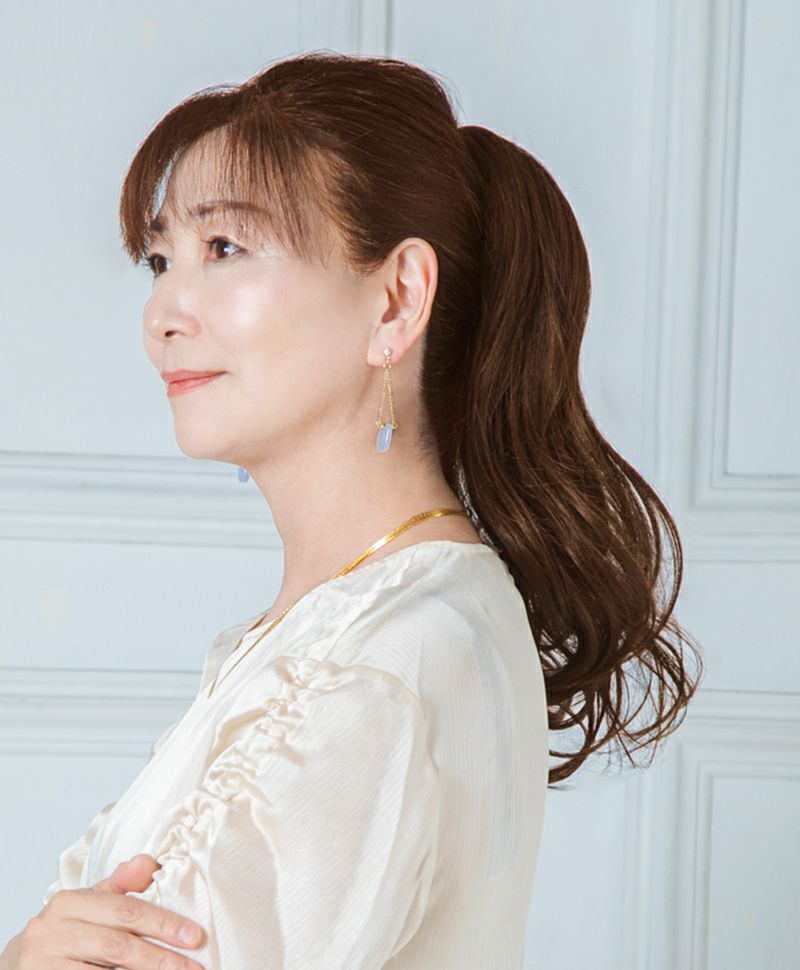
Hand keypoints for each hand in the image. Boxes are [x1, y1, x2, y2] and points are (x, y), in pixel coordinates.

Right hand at [0, 854, 205, 968]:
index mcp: (68, 902)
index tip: (194, 936)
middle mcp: (52, 932)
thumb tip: (151, 863)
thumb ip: (120, 885)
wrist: (16, 965)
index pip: (126, 911)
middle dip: (160, 959)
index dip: (163, 924)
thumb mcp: (87, 903)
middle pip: (118, 947)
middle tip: (193, 969)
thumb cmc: (63, 932)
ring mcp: (42, 964)